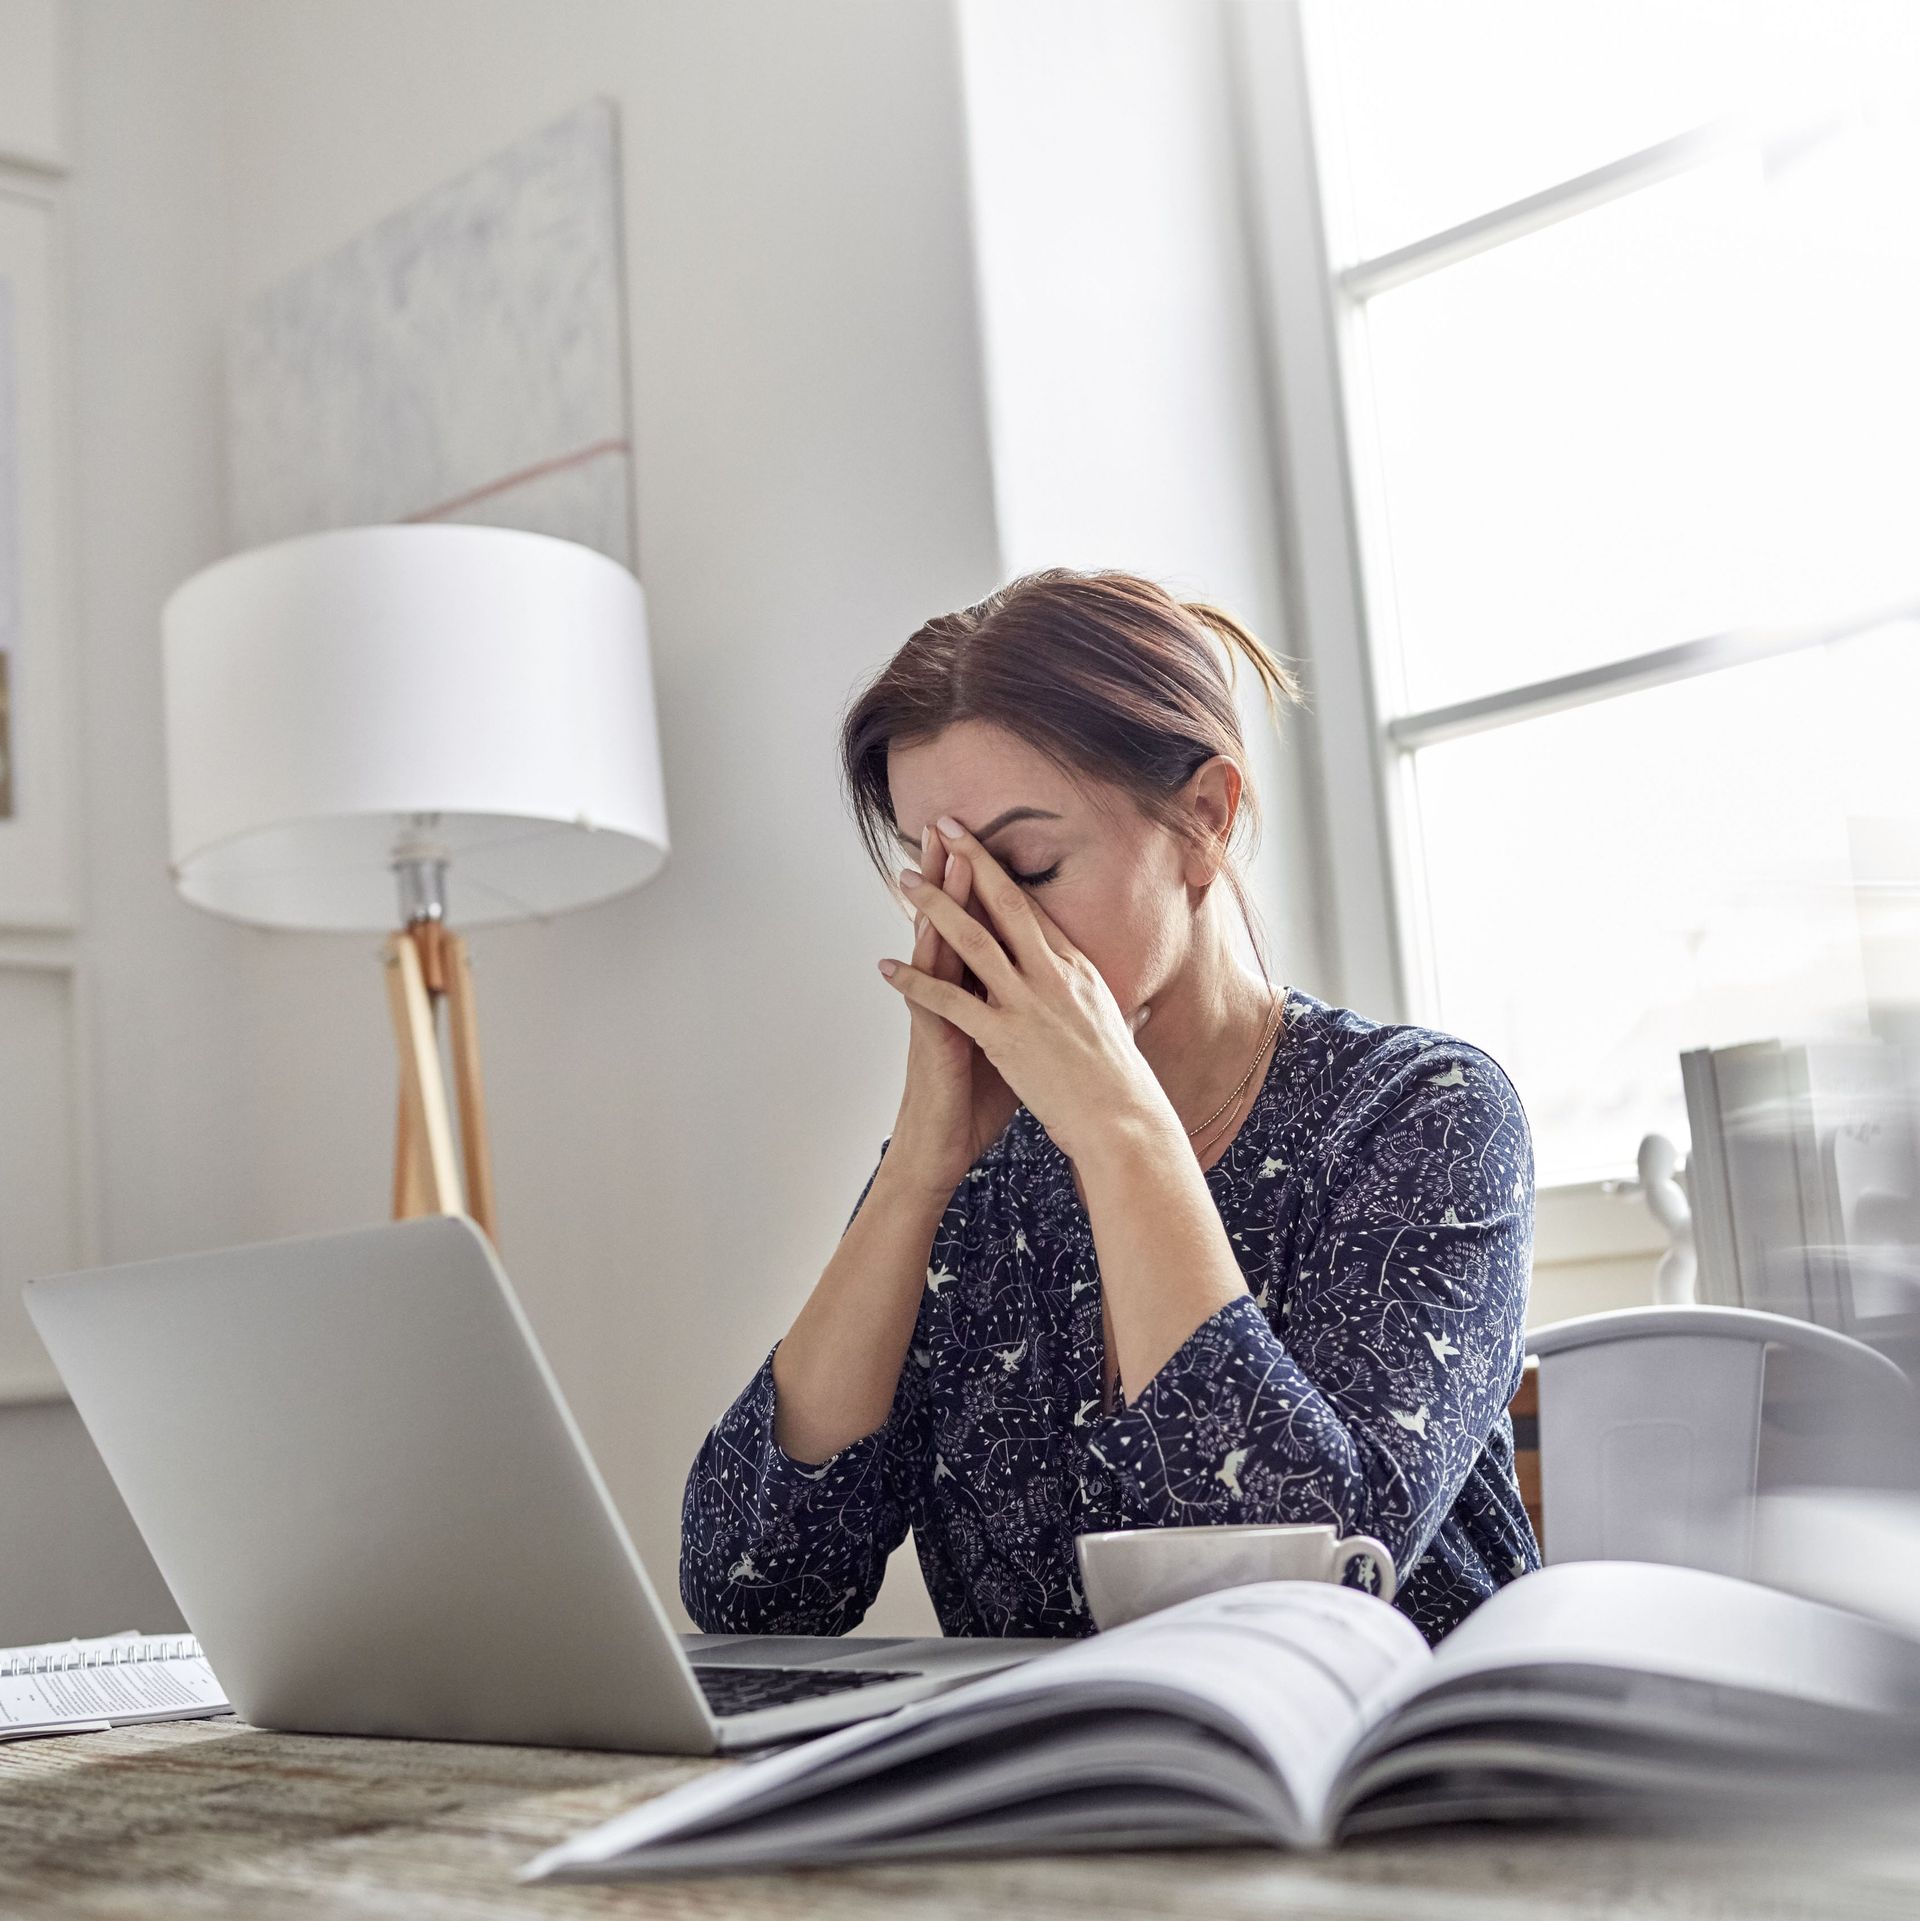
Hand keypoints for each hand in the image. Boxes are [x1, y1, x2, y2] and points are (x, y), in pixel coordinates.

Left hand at [878, 815, 1160, 1165]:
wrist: (1124, 1124)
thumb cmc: (1122, 1086)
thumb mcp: (1120, 1033)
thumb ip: (1118, 1012)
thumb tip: (1136, 1005)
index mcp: (1078, 971)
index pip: (1036, 911)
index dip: (1006, 875)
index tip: (983, 846)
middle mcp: (1055, 976)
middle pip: (1007, 904)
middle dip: (973, 860)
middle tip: (943, 826)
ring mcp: (1029, 1003)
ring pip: (973, 940)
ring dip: (935, 905)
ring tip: (905, 879)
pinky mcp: (1006, 1037)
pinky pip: (949, 1001)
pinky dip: (914, 981)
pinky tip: (886, 967)